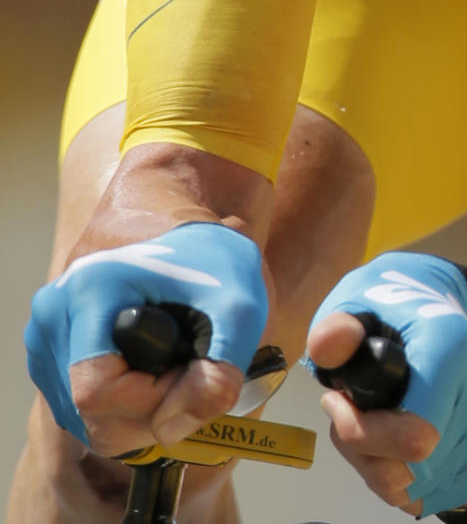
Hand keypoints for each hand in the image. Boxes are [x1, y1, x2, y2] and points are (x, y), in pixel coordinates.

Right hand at [25, 222, 267, 457]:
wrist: (174, 221)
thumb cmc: (208, 254)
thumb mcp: (239, 298)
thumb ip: (222, 364)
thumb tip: (171, 428)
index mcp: (88, 290)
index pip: (98, 391)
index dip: (154, 400)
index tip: (194, 370)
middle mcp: (52, 314)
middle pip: (92, 414)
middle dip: (152, 410)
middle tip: (191, 371)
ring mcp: (44, 334)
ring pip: (86, 417)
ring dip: (139, 411)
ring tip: (175, 364)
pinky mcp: (48, 351)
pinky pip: (81, 407)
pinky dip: (122, 404)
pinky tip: (151, 368)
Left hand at [307, 252, 466, 516]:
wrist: (443, 301)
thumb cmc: (397, 302)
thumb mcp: (358, 299)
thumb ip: (337, 327)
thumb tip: (327, 346)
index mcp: (453, 350)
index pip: (416, 435)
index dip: (363, 434)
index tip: (336, 402)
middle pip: (414, 471)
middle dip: (363, 451)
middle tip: (346, 411)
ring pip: (422, 490)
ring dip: (379, 468)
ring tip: (367, 422)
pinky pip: (437, 492)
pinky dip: (405, 479)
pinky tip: (393, 438)